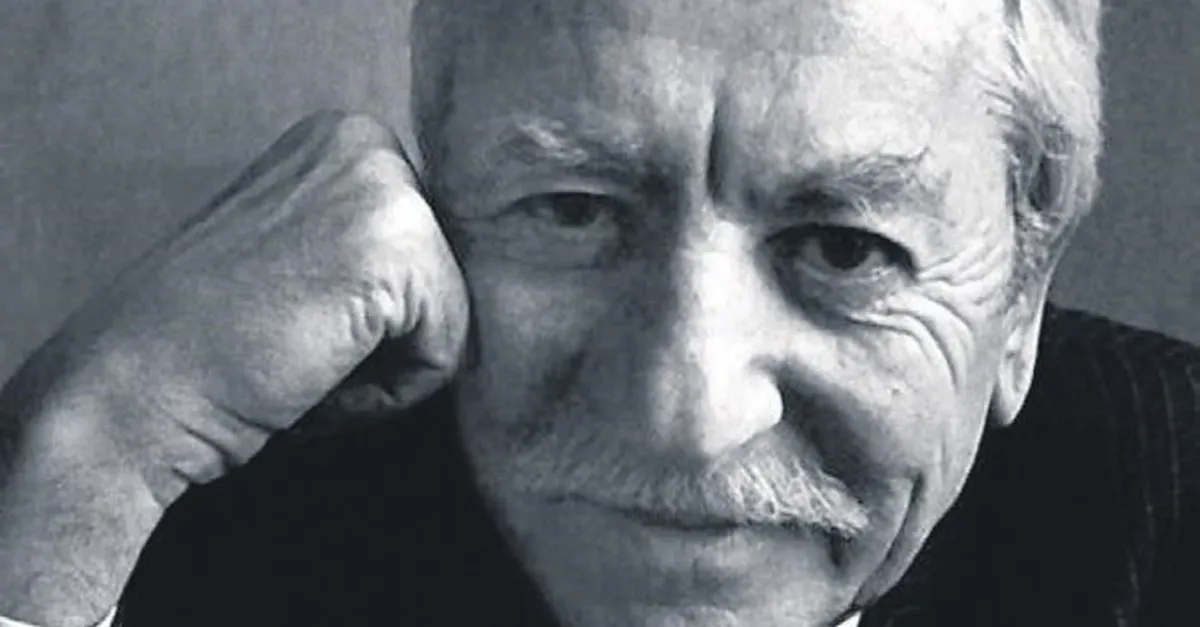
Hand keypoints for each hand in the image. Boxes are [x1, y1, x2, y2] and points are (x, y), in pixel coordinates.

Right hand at [0, 110, 467, 623]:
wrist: (131, 388)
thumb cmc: (206, 343)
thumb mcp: (294, 254)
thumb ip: (362, 242)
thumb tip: (443, 280)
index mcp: (343, 138)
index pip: (427, 251)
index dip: (370, 315)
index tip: (291, 321)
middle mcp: (368, 142)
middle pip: (444, 280)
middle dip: (383, 339)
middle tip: (293, 345)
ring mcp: (386, 187)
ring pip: (449, 318)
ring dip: (383, 369)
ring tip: (302, 360)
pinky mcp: (399, 249)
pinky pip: (448, 351)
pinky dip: (390, 393)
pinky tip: (315, 377)